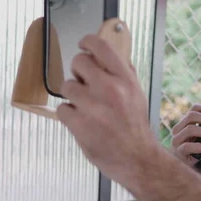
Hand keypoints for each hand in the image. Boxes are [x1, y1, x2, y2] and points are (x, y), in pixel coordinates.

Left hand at [56, 34, 157, 182]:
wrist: (137, 158)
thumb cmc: (135, 126)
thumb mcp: (138, 94)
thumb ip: (125, 73)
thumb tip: (113, 53)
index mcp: (125, 79)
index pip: (101, 46)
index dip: (88, 41)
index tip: (83, 45)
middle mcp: (110, 89)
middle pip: (78, 62)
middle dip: (78, 72)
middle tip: (85, 83)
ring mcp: (93, 107)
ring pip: (67, 86)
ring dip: (74, 96)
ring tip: (86, 107)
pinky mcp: (79, 124)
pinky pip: (62, 108)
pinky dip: (69, 115)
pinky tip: (82, 121)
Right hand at [171, 105, 200, 164]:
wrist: (185, 169)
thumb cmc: (196, 152)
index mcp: (184, 124)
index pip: (193, 109)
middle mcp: (178, 130)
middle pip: (191, 116)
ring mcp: (176, 140)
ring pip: (189, 129)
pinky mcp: (177, 152)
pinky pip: (186, 146)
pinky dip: (197, 146)